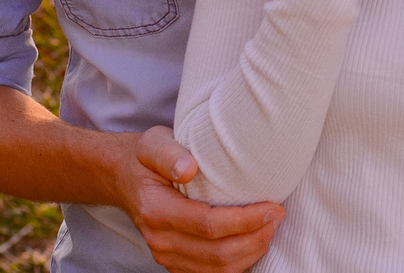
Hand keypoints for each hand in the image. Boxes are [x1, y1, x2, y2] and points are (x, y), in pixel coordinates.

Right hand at [117, 127, 284, 272]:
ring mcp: (166, 256)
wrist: (125, 178)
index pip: (208, 225)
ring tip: (270, 228)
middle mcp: (160, 240)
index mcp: (156, 210)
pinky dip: (238, 263)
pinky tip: (253, 242)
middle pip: (217, 253)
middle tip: (278, 216)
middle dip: (255, 238)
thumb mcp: (152, 144)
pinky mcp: (176, 263)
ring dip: (251, 252)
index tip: (272, 207)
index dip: (245, 220)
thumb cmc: (145, 159)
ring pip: (218, 270)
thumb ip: (168, 154)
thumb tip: (188, 169)